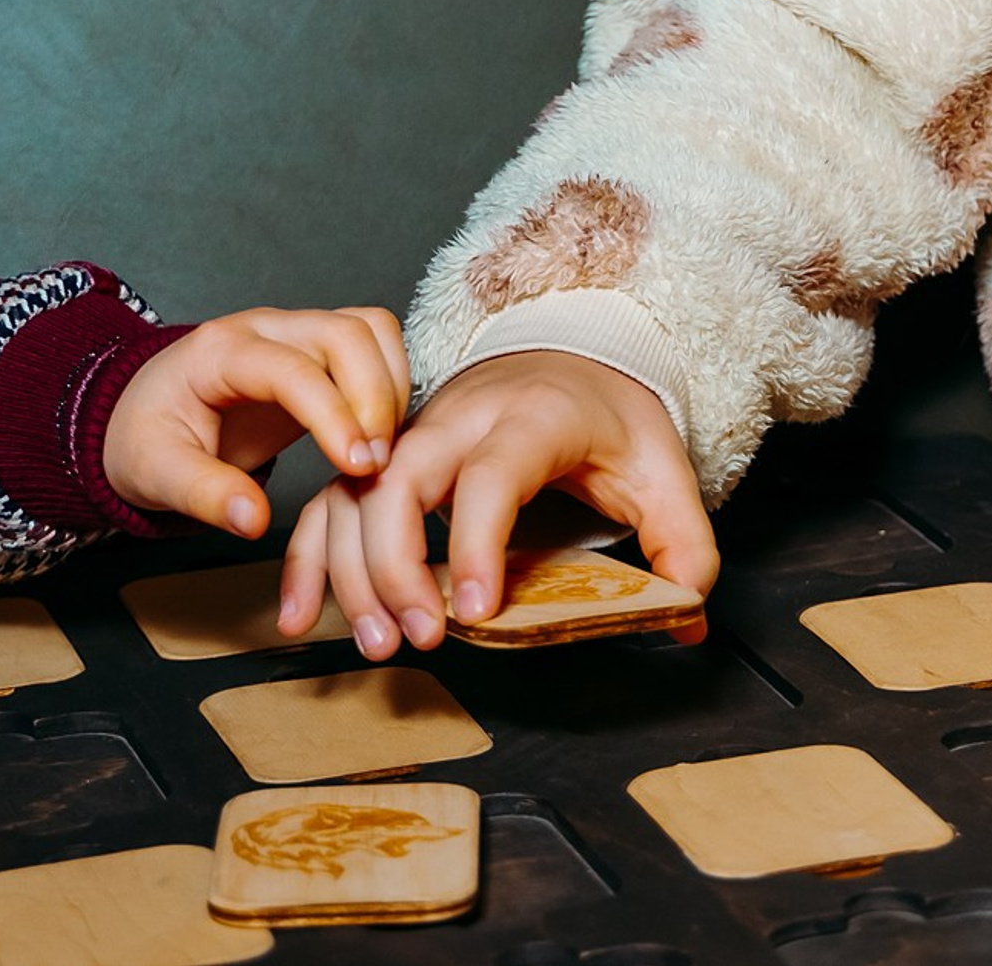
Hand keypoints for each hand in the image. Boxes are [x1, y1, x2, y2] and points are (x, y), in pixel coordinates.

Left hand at [100, 306, 408, 536]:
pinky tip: (383, 431)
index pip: (292, 370)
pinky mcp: (318, 347)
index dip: (333, 415)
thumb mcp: (155, 474)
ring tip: (383, 449)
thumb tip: (255, 520)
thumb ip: (205, 495)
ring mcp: (295, 329)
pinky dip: (392, 379)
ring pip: (369, 327)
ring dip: (390, 384)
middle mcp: (265, 327)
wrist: (142, 413)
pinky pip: (373, 341)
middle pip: (345, 332)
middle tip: (376, 463)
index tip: (358, 467)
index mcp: (221, 353)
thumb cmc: (146, 438)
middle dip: (375, 396)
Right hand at [276, 351, 715, 653]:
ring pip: (355, 490)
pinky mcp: (388, 456)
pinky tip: (303, 616)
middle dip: (399, 564)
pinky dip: (310, 556)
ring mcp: (416, 433)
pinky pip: (331, 499)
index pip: (494, 473)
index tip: (476, 612)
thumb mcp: (664, 468)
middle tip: (424, 638)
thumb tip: (687, 615)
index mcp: (534, 414)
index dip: (479, 542)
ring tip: (378, 642)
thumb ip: (685, 541)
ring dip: (352, 569)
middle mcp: (463, 415)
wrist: (571, 348)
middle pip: (403, 477)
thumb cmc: (610, 416)